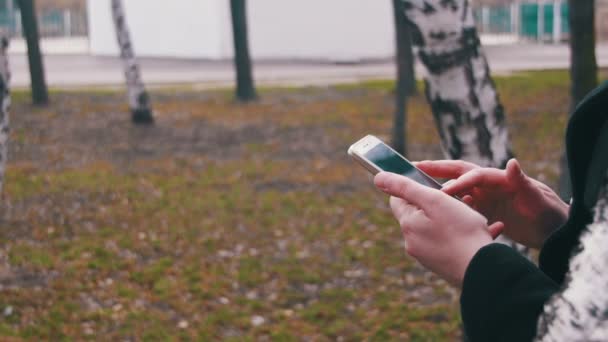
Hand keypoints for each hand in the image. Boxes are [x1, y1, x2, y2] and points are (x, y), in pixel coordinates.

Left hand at [374, 172, 502, 286]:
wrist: (483, 271)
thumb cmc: (460, 232)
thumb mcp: (433, 200)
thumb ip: (405, 187)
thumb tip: (378, 177)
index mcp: (408, 225)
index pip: (398, 200)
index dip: (413, 188)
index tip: (432, 186)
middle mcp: (413, 242)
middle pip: (420, 214)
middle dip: (439, 204)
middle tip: (462, 202)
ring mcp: (428, 256)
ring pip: (439, 228)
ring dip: (456, 219)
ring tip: (476, 218)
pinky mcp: (444, 266)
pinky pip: (452, 243)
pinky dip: (466, 235)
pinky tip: (486, 232)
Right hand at [416, 159, 568, 247]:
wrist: (554, 230)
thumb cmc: (547, 211)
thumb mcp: (536, 197)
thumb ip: (522, 181)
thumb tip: (512, 162)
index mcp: (498, 178)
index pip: (471, 174)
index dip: (456, 182)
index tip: (441, 192)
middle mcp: (488, 185)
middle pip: (456, 175)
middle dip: (435, 172)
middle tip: (412, 169)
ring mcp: (484, 198)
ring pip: (454, 192)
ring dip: (437, 192)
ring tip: (416, 194)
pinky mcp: (483, 212)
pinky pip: (460, 210)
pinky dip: (448, 211)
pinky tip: (435, 217)